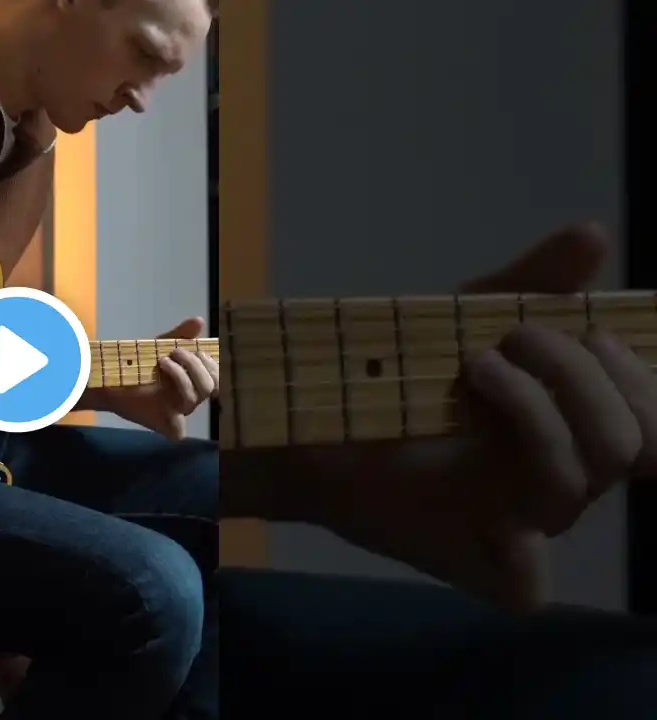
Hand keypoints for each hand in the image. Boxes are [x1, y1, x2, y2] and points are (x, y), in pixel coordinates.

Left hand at [100, 317, 218, 439]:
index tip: (198, 350)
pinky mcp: (162, 423)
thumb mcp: (160, 345)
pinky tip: (161, 396)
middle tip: (176, 352)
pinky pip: (178, 431)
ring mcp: (176, 412)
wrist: (108, 376)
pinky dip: (175, 419)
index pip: (216, 378)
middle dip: (195, 365)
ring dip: (181, 375)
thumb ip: (181, 335)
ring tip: (162, 361)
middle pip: (208, 387)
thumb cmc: (138, 363)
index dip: (212, 365)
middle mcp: (188, 398)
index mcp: (193, 381)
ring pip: (193, 399)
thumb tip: (199, 321)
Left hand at [315, 223, 656, 611]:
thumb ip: (532, 283)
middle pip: (624, 446)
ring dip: (536, 412)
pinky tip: (504, 525)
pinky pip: (525, 587)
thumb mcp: (464, 317)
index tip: (595, 331)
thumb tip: (594, 233)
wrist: (312, 416)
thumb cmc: (401, 372)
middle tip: (513, 338)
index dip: (648, 383)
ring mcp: (519, 524)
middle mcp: (560, 479)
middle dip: (579, 377)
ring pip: (574, 486)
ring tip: (474, 365)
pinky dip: (523, 560)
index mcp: (576, 429)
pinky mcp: (470, 559)